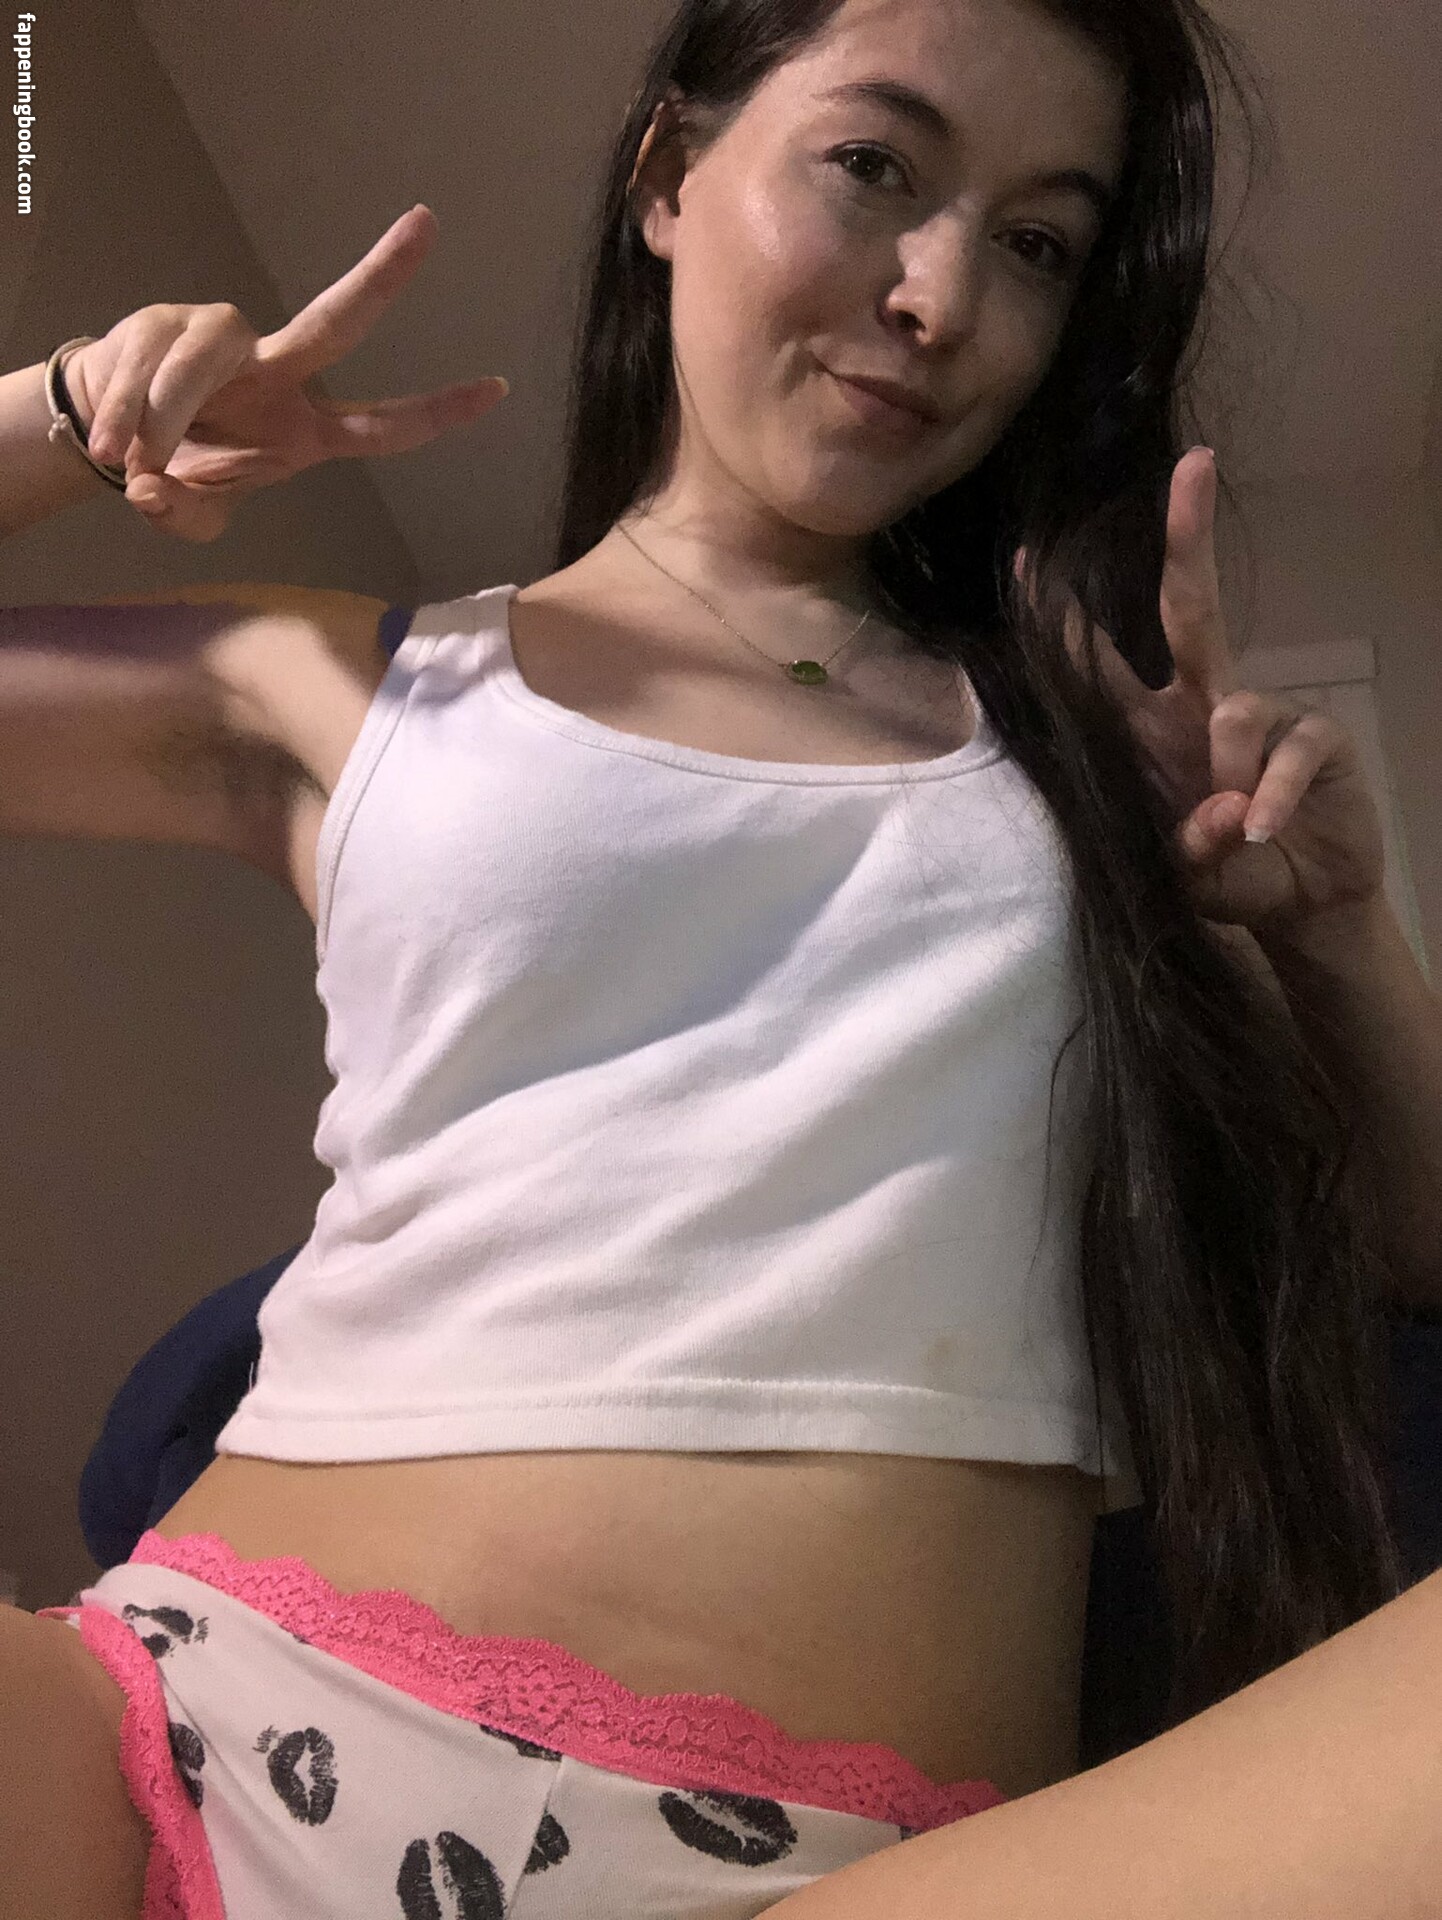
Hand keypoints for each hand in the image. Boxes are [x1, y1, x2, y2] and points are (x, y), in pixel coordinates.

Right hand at [65, 205, 507, 542]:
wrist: (105, 433)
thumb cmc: (174, 472)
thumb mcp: (186, 514)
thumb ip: (181, 515)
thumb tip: (157, 491)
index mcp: (304, 429)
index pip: (384, 426)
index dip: (438, 413)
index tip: (499, 390)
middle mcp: (278, 371)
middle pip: (337, 321)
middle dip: (382, 275)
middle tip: (427, 223)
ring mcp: (226, 340)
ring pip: (198, 367)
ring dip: (158, 419)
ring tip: (129, 458)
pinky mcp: (167, 321)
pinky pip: (147, 364)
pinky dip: (123, 410)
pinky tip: (111, 439)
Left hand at [1016, 449, 1387, 940]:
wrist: (1301, 902)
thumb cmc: (1223, 872)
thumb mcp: (1179, 870)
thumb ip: (1183, 848)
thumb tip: (1221, 816)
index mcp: (1149, 726)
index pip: (1098, 659)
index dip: (1063, 614)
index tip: (1025, 557)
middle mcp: (1203, 704)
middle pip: (1191, 608)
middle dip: (1187, 538)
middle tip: (1192, 467)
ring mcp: (1265, 715)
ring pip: (1233, 708)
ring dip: (1225, 774)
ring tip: (1232, 830)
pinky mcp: (1318, 739)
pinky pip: (1289, 752)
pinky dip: (1271, 797)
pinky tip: (1263, 830)